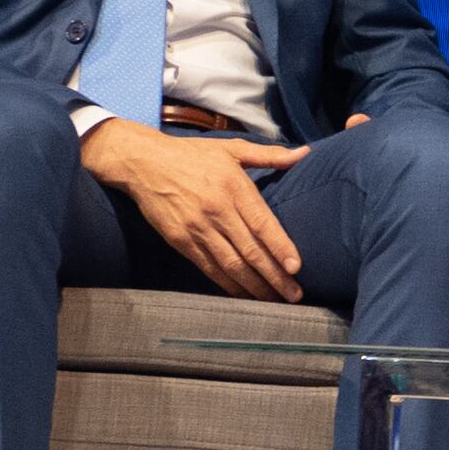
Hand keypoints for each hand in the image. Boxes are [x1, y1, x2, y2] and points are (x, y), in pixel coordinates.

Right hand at [82, 115, 307, 299]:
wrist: (144, 163)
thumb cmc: (192, 154)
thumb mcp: (231, 148)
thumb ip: (269, 155)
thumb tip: (304, 153)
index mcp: (233, 187)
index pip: (262, 223)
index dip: (280, 246)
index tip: (296, 267)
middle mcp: (216, 211)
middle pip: (249, 250)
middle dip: (274, 276)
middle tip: (294, 295)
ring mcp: (197, 229)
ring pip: (230, 265)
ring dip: (254, 286)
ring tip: (274, 301)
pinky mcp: (180, 241)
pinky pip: (208, 268)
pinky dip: (227, 284)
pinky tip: (243, 295)